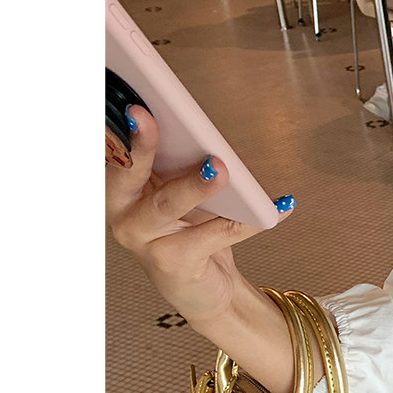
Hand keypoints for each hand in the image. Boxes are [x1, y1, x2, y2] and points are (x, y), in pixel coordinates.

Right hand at [104, 105, 286, 335]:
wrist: (205, 291)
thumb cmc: (189, 234)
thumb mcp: (181, 195)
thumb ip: (178, 165)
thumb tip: (202, 134)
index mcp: (121, 187)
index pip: (115, 149)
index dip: (117, 126)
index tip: (125, 100)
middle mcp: (122, 213)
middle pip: (129, 172)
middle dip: (140, 143)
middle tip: (148, 116)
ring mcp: (144, 241)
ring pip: (169, 204)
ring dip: (195, 184)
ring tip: (218, 168)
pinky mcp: (174, 264)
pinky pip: (216, 234)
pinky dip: (249, 221)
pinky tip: (277, 208)